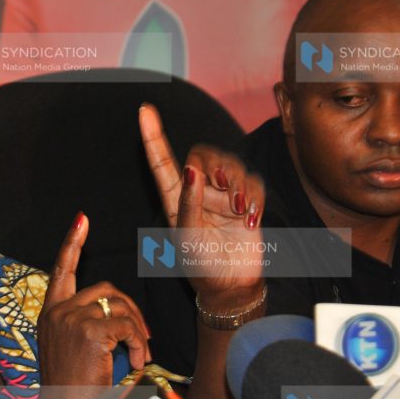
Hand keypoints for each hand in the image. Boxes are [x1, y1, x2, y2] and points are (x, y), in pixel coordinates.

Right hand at [37, 212, 151, 388]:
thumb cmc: (71, 390)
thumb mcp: (71, 351)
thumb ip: (85, 327)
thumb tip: (116, 316)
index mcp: (49, 314)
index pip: (61, 270)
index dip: (72, 243)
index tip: (82, 220)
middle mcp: (57, 311)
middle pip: (105, 289)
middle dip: (131, 309)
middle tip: (143, 336)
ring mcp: (71, 319)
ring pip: (119, 307)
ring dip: (138, 330)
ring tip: (141, 355)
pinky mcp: (89, 331)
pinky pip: (127, 327)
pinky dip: (139, 344)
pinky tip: (138, 362)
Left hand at [139, 103, 264, 309]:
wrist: (230, 287)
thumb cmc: (200, 265)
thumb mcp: (187, 238)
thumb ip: (189, 204)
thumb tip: (192, 170)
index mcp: (174, 197)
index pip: (162, 162)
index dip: (153, 136)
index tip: (144, 111)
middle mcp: (198, 190)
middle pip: (203, 155)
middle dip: (215, 164)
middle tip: (224, 184)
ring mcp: (223, 195)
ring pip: (232, 166)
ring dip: (239, 184)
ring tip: (239, 210)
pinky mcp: (247, 202)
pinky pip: (254, 184)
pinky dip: (256, 197)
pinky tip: (251, 219)